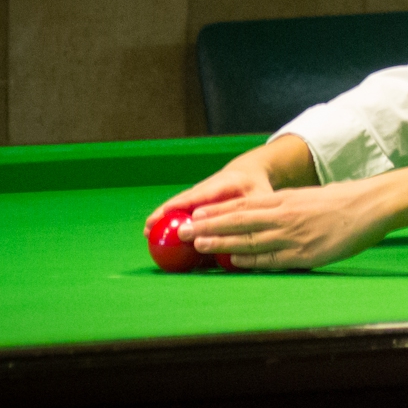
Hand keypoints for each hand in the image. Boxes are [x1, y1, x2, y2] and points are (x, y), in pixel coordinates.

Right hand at [147, 163, 273, 228]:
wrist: (248, 171)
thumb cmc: (257, 187)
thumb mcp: (261, 197)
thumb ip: (253, 213)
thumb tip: (246, 235)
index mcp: (225, 183)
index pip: (202, 194)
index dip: (185, 204)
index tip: (170, 213)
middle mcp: (207, 186)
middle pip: (183, 200)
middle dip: (165, 213)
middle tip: (149, 227)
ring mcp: (199, 192)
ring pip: (178, 204)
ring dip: (162, 217)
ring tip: (146, 231)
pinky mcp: (195, 199)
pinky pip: (180, 209)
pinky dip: (168, 219)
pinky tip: (156, 232)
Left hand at [185, 184, 393, 270]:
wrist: (370, 206)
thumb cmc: (342, 201)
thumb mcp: (308, 196)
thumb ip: (285, 205)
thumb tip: (263, 214)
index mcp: (285, 200)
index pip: (242, 206)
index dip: (215, 212)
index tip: (193, 215)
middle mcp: (284, 217)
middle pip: (239, 223)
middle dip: (208, 228)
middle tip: (183, 233)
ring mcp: (293, 237)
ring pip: (250, 242)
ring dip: (222, 245)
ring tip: (199, 246)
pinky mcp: (305, 256)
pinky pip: (271, 260)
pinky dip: (250, 261)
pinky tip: (233, 262)